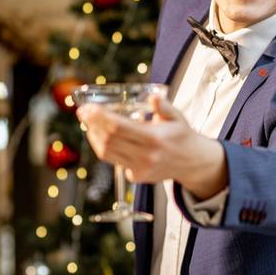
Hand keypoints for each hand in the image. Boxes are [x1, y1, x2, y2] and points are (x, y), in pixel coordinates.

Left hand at [77, 95, 227, 198]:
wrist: (192, 163)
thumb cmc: (181, 136)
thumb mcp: (177, 117)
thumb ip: (164, 107)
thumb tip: (153, 97)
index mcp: (155, 138)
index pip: (118, 128)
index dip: (99, 117)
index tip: (87, 108)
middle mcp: (146, 156)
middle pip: (108, 140)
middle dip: (91, 125)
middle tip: (83, 113)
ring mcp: (140, 169)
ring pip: (106, 153)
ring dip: (94, 137)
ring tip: (89, 124)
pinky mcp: (136, 177)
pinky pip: (114, 161)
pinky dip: (105, 148)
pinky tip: (103, 137)